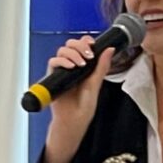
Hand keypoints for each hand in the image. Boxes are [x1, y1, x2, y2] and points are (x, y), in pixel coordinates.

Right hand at [42, 35, 114, 162]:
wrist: (73, 120)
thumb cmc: (83, 107)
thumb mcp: (96, 84)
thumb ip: (101, 66)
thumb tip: (109, 49)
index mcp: (84, 66)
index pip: (82, 45)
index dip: (85, 41)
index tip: (92, 44)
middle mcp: (72, 66)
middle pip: (71, 44)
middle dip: (79, 45)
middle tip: (88, 54)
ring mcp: (62, 70)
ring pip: (62, 50)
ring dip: (72, 53)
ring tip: (80, 63)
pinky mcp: (53, 76)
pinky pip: (53, 62)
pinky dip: (62, 61)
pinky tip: (71, 66)